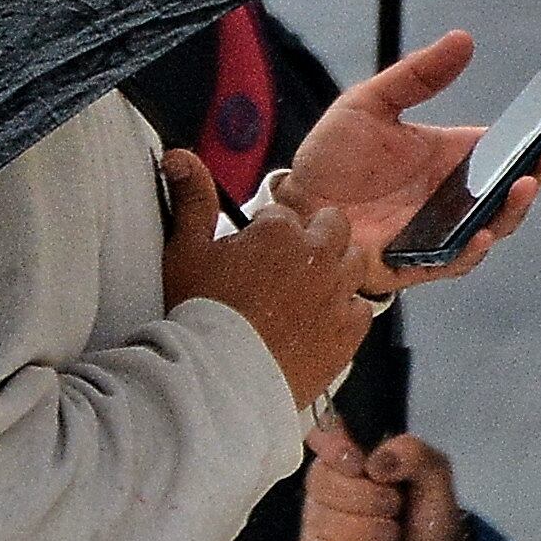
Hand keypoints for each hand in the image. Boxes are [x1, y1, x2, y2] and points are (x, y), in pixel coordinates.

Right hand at [158, 150, 371, 406]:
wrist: (219, 384)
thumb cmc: (198, 317)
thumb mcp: (185, 253)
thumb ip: (191, 199)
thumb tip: (179, 156)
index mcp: (280, 230)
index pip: (281, 214)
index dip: (263, 234)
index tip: (249, 256)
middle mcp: (318, 254)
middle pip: (331, 226)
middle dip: (312, 238)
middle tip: (281, 268)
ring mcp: (337, 293)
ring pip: (353, 262)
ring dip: (333, 271)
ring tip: (301, 294)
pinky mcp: (348, 331)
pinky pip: (360, 308)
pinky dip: (343, 313)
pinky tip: (315, 324)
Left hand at [283, 30, 540, 294]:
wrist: (293, 205)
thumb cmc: (333, 155)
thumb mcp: (371, 102)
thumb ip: (417, 75)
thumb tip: (463, 38)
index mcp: (451, 157)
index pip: (506, 150)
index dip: (538, 140)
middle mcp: (453, 197)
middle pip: (509, 190)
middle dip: (538, 174)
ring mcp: (439, 231)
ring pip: (492, 227)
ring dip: (512, 210)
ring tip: (522, 188)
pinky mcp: (416, 262)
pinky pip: (454, 261)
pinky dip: (471, 250)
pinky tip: (480, 233)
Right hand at [298, 422, 469, 540]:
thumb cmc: (430, 516)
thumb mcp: (436, 476)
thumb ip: (413, 454)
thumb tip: (374, 463)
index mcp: (356, 453)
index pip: (322, 431)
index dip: (333, 445)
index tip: (360, 464)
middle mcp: (329, 480)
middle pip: (319, 477)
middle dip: (365, 497)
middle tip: (394, 507)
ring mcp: (318, 516)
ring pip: (321, 515)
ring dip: (366, 528)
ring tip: (391, 535)